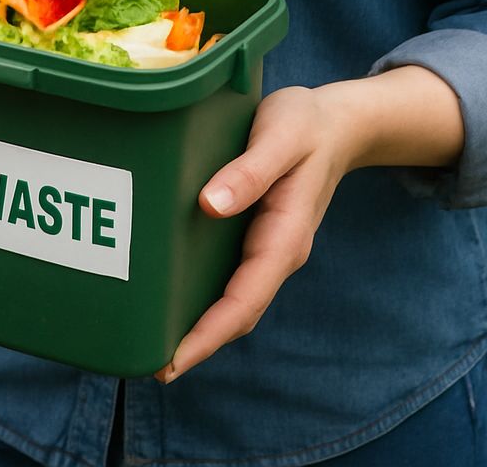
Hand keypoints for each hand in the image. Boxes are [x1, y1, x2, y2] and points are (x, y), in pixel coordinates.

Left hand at [155, 84, 355, 383]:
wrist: (337, 122)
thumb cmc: (306, 124)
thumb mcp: (281, 137)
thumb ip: (250, 171)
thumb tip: (210, 204)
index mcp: (285, 236)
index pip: (244, 300)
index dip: (208, 334)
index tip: (173, 361)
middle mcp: (278, 252)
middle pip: (238, 312)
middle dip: (198, 343)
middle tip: (149, 365)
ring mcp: (268, 247)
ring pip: (234, 299)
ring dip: (199, 325)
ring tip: (152, 340)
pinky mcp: (257, 235)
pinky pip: (231, 277)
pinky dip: (205, 296)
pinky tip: (173, 293)